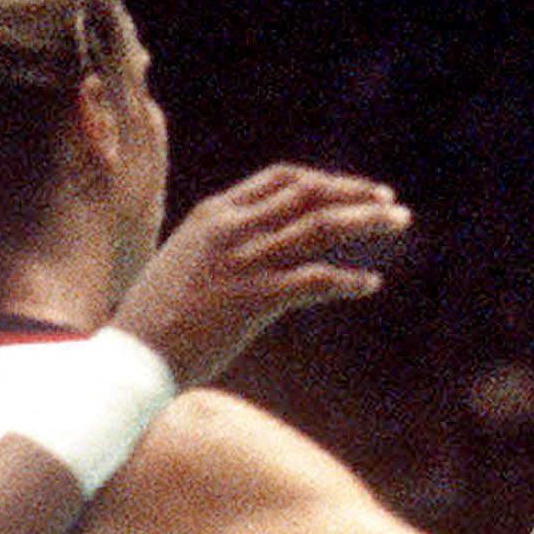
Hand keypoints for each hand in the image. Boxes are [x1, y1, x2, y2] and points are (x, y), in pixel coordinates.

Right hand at [109, 164, 407, 385]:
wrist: (134, 355)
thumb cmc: (159, 316)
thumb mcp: (188, 260)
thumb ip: (222, 243)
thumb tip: (259, 244)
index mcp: (215, 212)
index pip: (282, 178)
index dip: (325, 181)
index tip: (354, 189)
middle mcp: (232, 228)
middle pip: (309, 194)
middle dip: (356, 193)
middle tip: (391, 201)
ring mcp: (244, 261)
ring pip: (321, 226)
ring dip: (366, 221)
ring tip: (399, 222)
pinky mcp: (255, 299)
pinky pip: (317, 281)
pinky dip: (349, 280)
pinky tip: (370, 283)